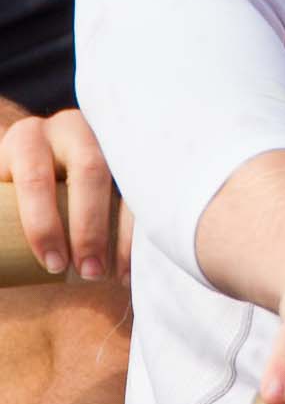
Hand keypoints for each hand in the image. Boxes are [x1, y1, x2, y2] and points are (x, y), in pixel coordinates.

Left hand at [0, 107, 129, 282]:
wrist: (50, 170)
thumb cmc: (17, 200)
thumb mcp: (1, 200)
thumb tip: (0, 267)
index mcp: (28, 139)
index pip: (35, 179)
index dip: (43, 224)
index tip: (53, 265)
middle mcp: (71, 129)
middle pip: (89, 171)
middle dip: (90, 227)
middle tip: (89, 273)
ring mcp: (109, 137)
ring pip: (127, 177)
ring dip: (123, 232)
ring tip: (115, 274)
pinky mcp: (137, 153)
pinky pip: (150, 186)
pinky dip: (143, 227)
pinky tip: (136, 261)